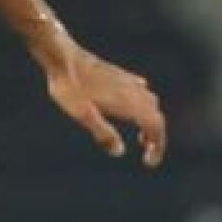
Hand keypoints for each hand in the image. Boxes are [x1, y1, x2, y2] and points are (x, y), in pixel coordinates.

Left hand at [34, 29, 166, 166]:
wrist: (63, 58)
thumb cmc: (70, 88)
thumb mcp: (83, 115)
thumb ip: (103, 133)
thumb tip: (119, 151)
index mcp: (129, 103)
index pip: (156, 127)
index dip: (158, 146)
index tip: (150, 163)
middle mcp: (134, 92)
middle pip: (157, 117)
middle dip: (156, 137)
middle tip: (146, 154)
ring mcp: (128, 82)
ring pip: (151, 104)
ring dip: (150, 121)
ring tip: (140, 135)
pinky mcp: (121, 76)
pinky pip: (141, 91)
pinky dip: (143, 105)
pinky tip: (133, 107)